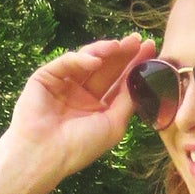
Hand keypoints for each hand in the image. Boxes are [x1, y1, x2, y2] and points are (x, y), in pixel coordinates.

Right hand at [4, 34, 147, 184]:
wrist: (45, 154)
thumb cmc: (80, 146)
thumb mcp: (114, 125)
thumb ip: (128, 101)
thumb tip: (143, 77)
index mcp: (97, 109)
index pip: (119, 82)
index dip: (133, 66)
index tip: (149, 49)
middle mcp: (81, 95)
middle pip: (106, 68)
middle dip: (122, 53)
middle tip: (137, 39)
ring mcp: (64, 85)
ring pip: (87, 60)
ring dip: (104, 51)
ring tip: (120, 45)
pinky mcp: (46, 77)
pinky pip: (66, 63)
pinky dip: (81, 59)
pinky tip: (96, 60)